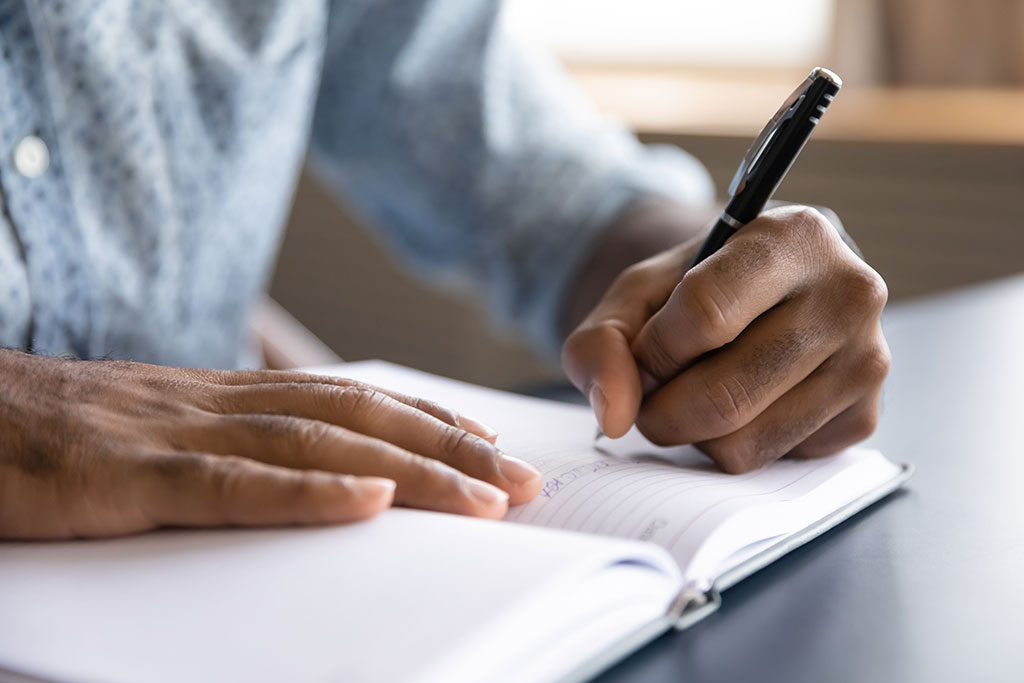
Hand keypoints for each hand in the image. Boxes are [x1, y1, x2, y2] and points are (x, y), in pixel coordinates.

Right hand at [0, 351, 541, 539]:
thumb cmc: (46, 434)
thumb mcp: (150, 435)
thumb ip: (222, 449)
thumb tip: (297, 474)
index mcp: (220, 396)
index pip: (348, 399)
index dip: (426, 420)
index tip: (489, 445)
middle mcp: (212, 402)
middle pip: (356, 417)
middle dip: (448, 447)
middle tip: (522, 480)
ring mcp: (171, 434)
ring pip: (315, 444)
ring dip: (410, 469)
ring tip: (484, 496)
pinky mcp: (124, 476)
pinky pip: (230, 483)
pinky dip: (308, 491)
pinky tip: (370, 500)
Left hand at [563, 205, 888, 472]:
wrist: (764, 295)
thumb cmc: (697, 288)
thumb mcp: (637, 293)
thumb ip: (602, 342)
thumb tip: (616, 417)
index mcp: (795, 236)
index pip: (705, 316)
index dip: (654, 352)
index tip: (645, 353)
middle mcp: (849, 293)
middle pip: (723, 395)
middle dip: (662, 411)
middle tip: (652, 395)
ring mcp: (868, 360)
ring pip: (744, 442)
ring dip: (694, 435)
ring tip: (696, 393)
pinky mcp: (867, 417)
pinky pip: (773, 463)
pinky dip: (736, 446)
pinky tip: (743, 405)